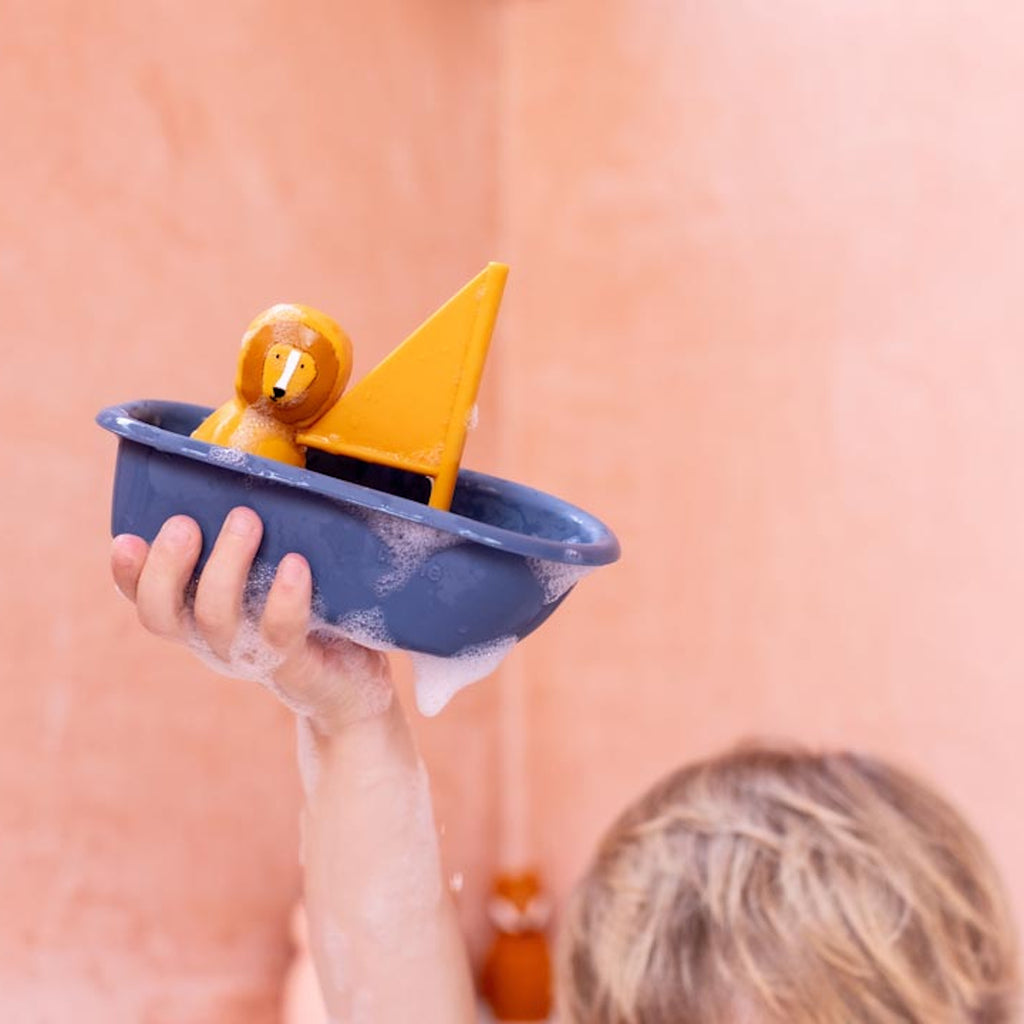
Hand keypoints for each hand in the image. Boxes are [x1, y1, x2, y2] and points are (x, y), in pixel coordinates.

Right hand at [110, 506, 392, 734]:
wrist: (354, 686)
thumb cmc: (314, 617)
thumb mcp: (277, 575)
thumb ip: (259, 539)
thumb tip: (257, 467)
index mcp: (200, 616)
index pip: (147, 599)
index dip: (128, 574)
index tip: (127, 539)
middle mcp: (215, 640)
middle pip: (162, 615)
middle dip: (166, 566)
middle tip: (184, 522)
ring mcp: (251, 656)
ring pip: (214, 621)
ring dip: (223, 567)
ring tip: (245, 520)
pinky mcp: (295, 666)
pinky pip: (279, 634)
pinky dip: (283, 598)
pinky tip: (294, 565)